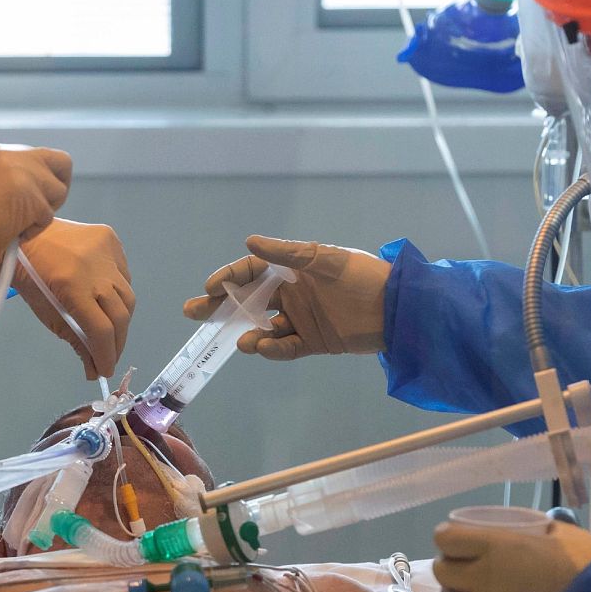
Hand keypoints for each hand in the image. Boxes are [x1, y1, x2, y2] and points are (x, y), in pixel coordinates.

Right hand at [0, 144, 70, 304]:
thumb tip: (5, 187)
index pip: (34, 158)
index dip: (35, 180)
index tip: (24, 198)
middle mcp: (12, 157)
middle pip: (59, 162)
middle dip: (56, 185)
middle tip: (42, 206)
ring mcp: (25, 177)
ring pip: (59, 191)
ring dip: (44, 211)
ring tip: (20, 224)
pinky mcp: (33, 200)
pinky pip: (48, 216)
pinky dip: (33, 230)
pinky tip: (13, 234)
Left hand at [14, 219, 135, 379]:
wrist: (21, 232)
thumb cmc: (27, 275)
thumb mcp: (46, 312)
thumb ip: (74, 339)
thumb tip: (95, 368)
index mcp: (71, 285)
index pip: (100, 329)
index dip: (107, 354)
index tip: (106, 370)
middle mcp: (94, 266)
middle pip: (121, 314)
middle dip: (118, 341)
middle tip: (110, 356)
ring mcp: (106, 249)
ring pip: (127, 294)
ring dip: (120, 317)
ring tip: (109, 329)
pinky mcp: (110, 238)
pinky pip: (123, 274)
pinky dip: (118, 290)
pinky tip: (105, 295)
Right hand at [181, 235, 390, 359]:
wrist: (397, 308)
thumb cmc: (362, 275)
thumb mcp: (324, 259)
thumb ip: (287, 253)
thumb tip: (249, 242)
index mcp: (293, 269)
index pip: (251, 272)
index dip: (229, 278)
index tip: (209, 288)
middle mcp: (292, 293)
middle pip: (248, 300)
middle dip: (220, 307)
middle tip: (192, 312)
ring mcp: (301, 319)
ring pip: (264, 327)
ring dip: (249, 333)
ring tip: (243, 340)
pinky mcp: (314, 341)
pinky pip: (285, 347)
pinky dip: (273, 348)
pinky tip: (263, 346)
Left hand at [432, 521, 590, 591]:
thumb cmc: (588, 561)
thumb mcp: (560, 532)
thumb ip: (535, 529)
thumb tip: (531, 529)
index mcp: (495, 545)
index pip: (446, 539)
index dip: (447, 538)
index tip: (456, 541)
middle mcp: (484, 577)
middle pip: (442, 573)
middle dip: (449, 569)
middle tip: (465, 569)